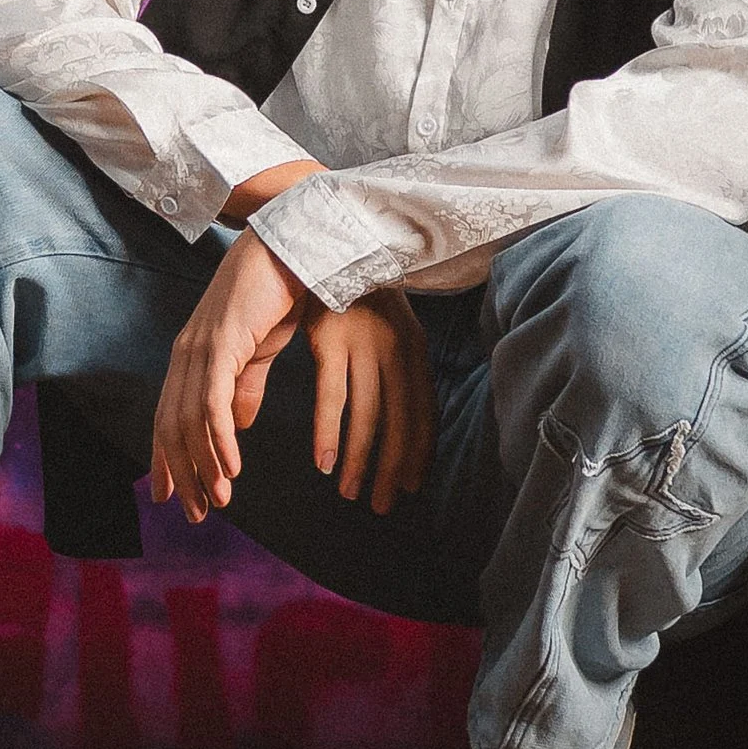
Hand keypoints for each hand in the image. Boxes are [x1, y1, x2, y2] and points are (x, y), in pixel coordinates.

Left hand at [151, 232, 310, 523]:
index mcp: (192, 357)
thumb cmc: (276, 294)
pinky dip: (219, 440)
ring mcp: (200, 349)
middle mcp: (187, 355)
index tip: (173, 497)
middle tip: (197, 515)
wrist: (288, 247)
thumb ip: (245, 387)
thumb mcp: (260, 351)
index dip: (167, 460)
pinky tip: (231, 469)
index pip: (169, 418)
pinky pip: (214, 404)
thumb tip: (236, 426)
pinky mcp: (221, 344)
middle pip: (173, 428)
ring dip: (205, 467)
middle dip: (183, 475)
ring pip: (190, 422)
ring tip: (220, 502)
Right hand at [305, 290, 435, 514]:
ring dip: (360, 460)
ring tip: (352, 494)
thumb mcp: (392, 329)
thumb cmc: (362, 294)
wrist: (335, 243)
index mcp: (414, 349)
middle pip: (399, 422)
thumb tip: (399, 418)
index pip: (423, 412)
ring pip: (367, 416)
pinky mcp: (329, 341)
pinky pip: (331, 397)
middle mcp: (394, 350)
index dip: (417, 453)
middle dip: (391, 468)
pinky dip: (328, 434)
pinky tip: (325, 463)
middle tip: (382, 505)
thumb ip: (397, 371)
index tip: (409, 486)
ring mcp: (362, 345)